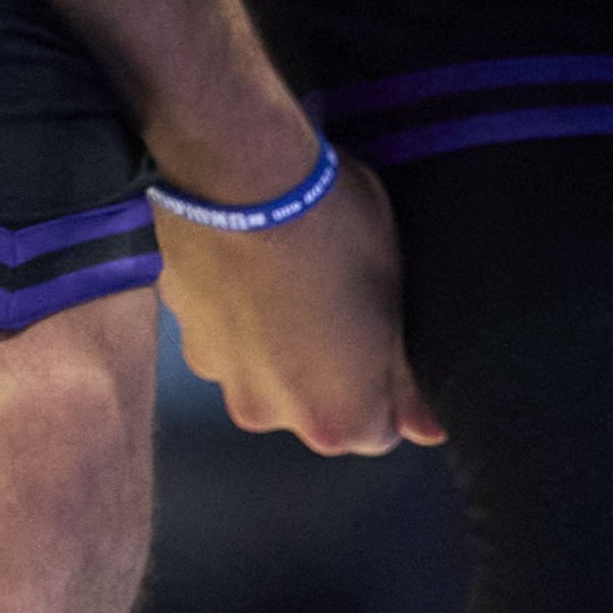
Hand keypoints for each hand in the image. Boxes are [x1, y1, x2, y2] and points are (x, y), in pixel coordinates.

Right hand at [160, 152, 433, 455]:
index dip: (385, 384)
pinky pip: (224, 340)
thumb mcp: (393, 299)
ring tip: (289, 282)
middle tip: (337, 303)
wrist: (242, 179)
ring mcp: (220, 377)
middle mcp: (270, 417)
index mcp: (334, 422)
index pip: (377, 431)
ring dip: (276, 347)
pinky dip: (238, 319)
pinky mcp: (183, 334)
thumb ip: (405, 378)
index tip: (383, 337)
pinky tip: (250, 272)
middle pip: (312, 408)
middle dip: (327, 371)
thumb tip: (430, 433)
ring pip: (264, 374)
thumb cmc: (341, 237)